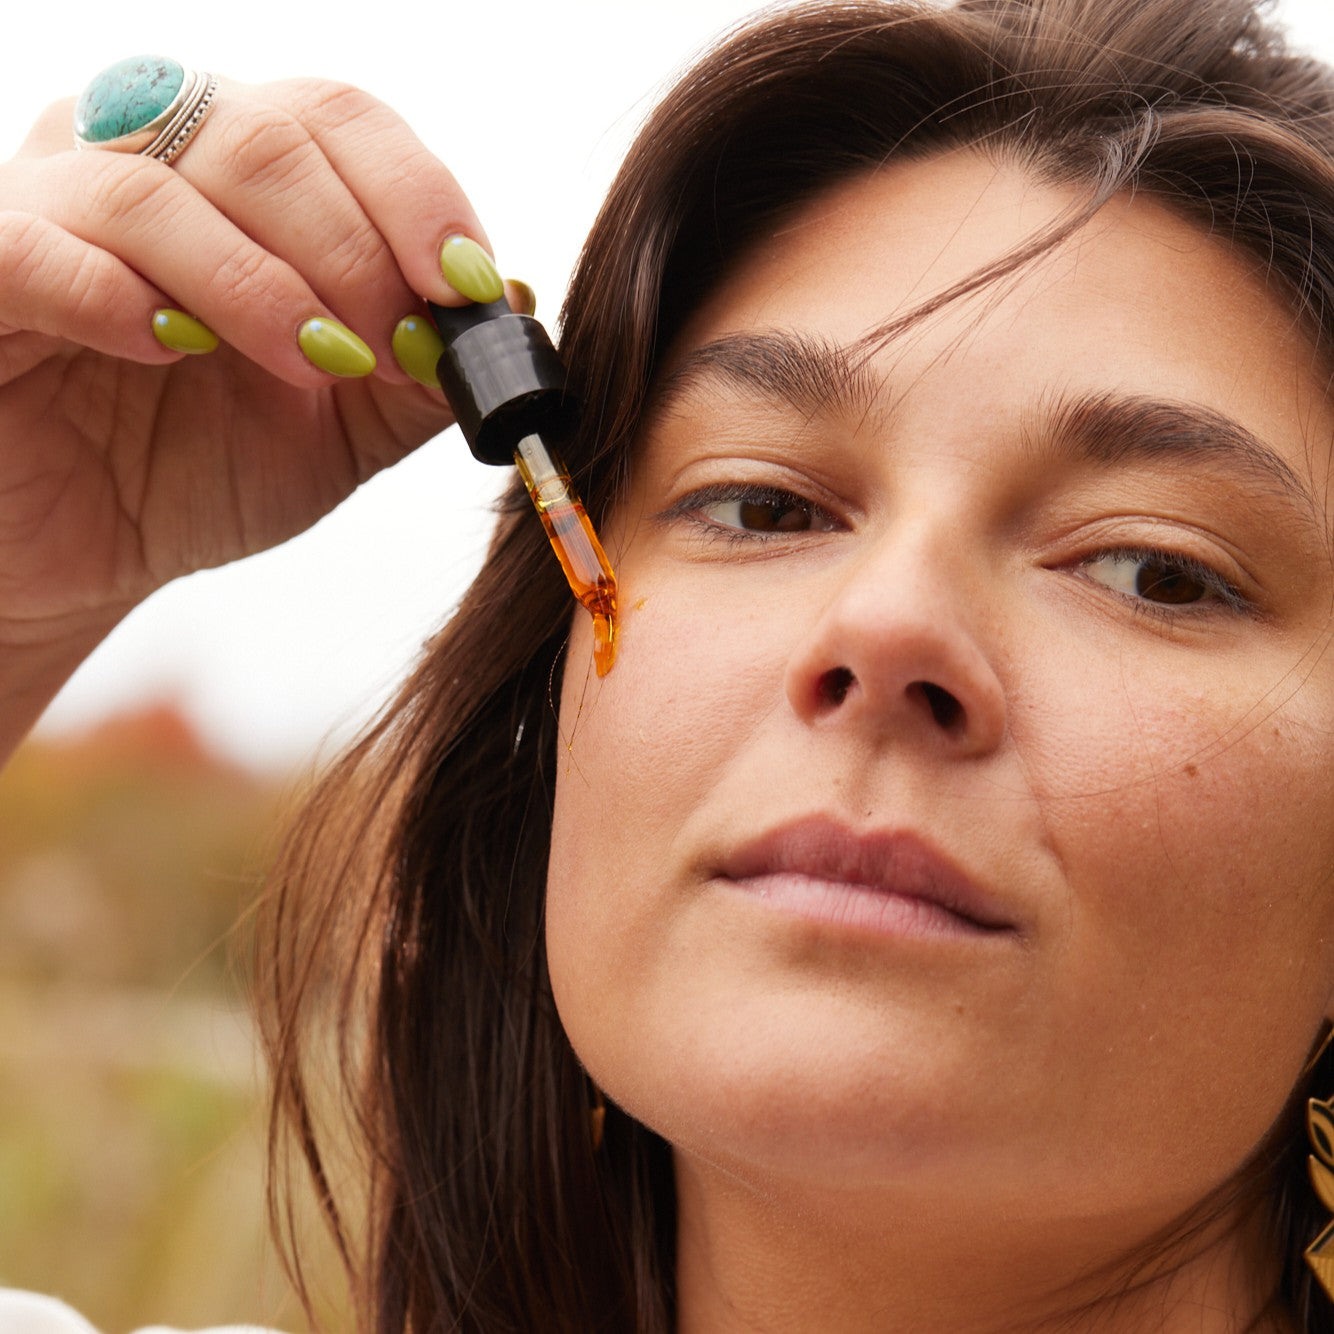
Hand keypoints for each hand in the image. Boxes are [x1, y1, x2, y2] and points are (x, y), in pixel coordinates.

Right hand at [0, 73, 514, 664]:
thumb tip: (515, 310)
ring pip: (156, 186)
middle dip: (354, 249)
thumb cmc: (196, 472)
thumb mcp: (339, 431)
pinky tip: (169, 346)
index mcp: (242, 180)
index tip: (466, 288)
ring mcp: (49, 207)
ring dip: (259, 280)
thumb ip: (421, 375)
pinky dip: (111, 289)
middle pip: (263, 137)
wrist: (74, 556)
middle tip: (392, 345)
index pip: (340, 124)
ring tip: (313, 363)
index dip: (417, 197)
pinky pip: (32, 247)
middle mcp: (146, 162)